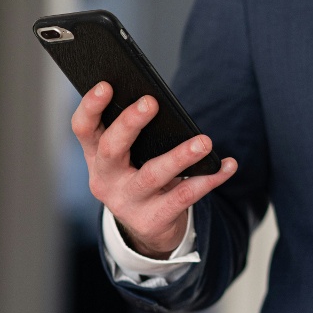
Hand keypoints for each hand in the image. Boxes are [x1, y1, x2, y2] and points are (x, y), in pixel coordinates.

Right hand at [72, 81, 236, 258]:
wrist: (147, 226)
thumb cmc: (140, 176)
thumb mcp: (129, 157)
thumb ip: (136, 133)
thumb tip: (159, 101)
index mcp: (96, 156)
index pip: (84, 129)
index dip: (90, 107)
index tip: (106, 85)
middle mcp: (105, 179)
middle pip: (113, 149)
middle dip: (130, 124)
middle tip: (151, 102)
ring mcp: (127, 202)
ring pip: (153, 175)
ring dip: (180, 156)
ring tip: (204, 141)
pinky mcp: (152, 220)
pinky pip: (185, 196)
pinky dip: (210, 179)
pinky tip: (228, 165)